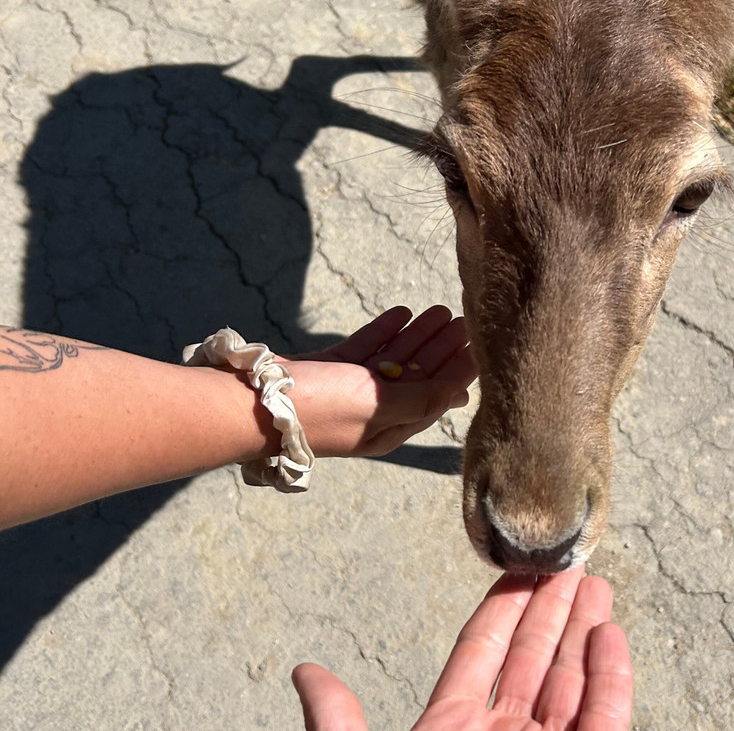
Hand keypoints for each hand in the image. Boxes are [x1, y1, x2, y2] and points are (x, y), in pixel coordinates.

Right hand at [283, 305, 476, 457]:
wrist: (249, 403)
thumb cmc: (319, 408)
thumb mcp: (378, 406)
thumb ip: (421, 398)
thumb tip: (460, 394)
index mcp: (387, 430)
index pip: (433, 398)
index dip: (457, 372)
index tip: (479, 345)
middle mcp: (370, 413)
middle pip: (416, 376)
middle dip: (440, 349)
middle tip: (463, 320)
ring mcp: (347, 391)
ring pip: (392, 359)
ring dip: (417, 335)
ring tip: (439, 310)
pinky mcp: (327, 370)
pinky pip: (364, 349)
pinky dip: (384, 331)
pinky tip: (402, 313)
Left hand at [292, 567, 632, 730]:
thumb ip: (339, 724)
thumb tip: (305, 674)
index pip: (482, 654)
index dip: (503, 609)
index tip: (520, 571)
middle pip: (533, 660)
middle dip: (553, 611)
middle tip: (570, 565)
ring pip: (571, 684)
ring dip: (585, 633)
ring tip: (596, 588)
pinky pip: (604, 721)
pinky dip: (610, 680)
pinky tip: (611, 638)